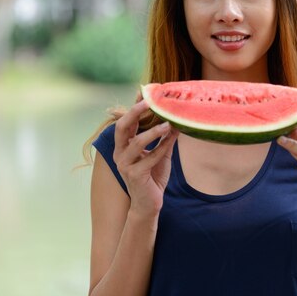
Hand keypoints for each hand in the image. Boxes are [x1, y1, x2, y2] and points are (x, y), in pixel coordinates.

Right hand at [113, 100, 178, 218]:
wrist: (149, 204)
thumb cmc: (153, 177)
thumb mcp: (161, 153)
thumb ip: (166, 138)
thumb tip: (177, 119)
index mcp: (123, 145)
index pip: (126, 121)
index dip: (133, 106)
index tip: (144, 91)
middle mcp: (120, 153)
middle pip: (122, 127)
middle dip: (134, 112)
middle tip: (149, 102)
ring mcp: (124, 164)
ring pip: (136, 142)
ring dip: (153, 131)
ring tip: (167, 123)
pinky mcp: (134, 175)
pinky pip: (149, 158)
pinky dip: (161, 148)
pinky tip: (171, 140)